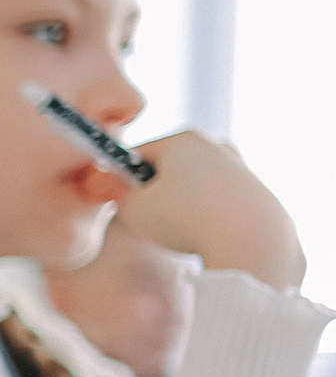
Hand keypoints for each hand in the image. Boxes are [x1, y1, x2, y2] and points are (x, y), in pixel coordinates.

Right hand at [110, 130, 305, 290]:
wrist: (249, 237)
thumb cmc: (185, 219)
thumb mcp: (133, 209)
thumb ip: (120, 196)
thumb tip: (125, 192)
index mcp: (181, 139)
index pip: (138, 154)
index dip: (124, 179)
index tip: (122, 202)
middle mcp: (213, 144)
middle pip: (169, 166)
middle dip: (156, 190)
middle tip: (150, 218)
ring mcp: (239, 165)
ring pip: (195, 183)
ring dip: (183, 203)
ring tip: (180, 230)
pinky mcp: (256, 188)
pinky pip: (219, 199)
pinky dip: (209, 213)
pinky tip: (207, 233)